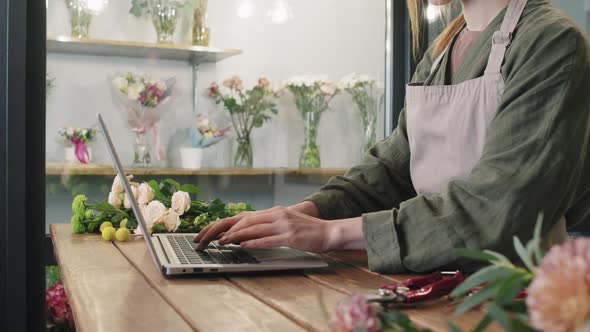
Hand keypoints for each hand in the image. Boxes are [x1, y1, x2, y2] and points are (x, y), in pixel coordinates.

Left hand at [193, 202, 319, 250]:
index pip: (246, 217)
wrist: (329, 231)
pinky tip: (243, 245)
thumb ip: (269, 226)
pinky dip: (254, 242)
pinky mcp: (291, 236)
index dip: (229, 224)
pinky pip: (268, 239)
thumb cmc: (308, 231)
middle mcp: (277, 215)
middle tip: (214, 238)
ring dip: (236, 236)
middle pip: (246, 221)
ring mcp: (284, 225)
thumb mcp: (286, 224)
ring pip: (254, 229)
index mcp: (274, 212)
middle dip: (227, 230)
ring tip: (222, 242)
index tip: (215, 232)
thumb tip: (249, 235)